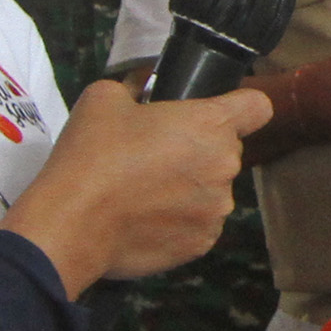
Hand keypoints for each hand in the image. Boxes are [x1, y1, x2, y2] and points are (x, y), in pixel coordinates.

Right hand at [4, 78, 268, 293]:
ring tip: (142, 192)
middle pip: (224, 150)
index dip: (239, 106)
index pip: (257, 107)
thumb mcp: (105, 97)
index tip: (214, 112)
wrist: (72, 224)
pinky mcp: (201, 245)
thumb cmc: (92, 155)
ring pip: (211, 190)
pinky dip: (178, 221)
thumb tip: (144, 86)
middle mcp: (225, 168)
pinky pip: (197, 224)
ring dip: (188, 188)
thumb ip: (136, 86)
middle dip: (197, 149)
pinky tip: (143, 219)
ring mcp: (217, 211)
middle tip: (153, 154)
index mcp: (211, 125)